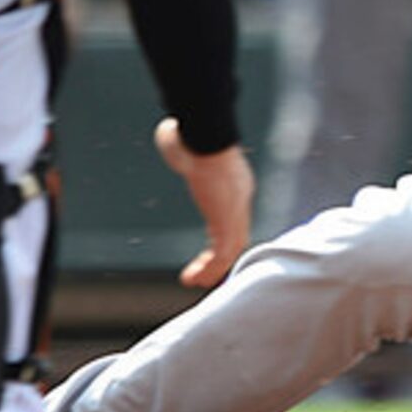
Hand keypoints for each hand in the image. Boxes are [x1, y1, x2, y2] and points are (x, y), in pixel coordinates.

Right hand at [156, 118, 252, 288]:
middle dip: (220, 257)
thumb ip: (184, 146)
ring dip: (214, 268)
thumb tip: (172, 134)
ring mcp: (236, 210)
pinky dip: (210, 269)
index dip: (221, 236)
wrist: (204, 134)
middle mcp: (239, 197)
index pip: (233, 216)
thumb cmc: (192, 132)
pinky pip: (223, 254)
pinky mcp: (227, 221)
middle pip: (236, 235)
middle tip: (203, 272)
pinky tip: (195, 278)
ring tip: (194, 280)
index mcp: (233, 181)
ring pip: (232, 248)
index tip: (206, 249)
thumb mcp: (189, 141)